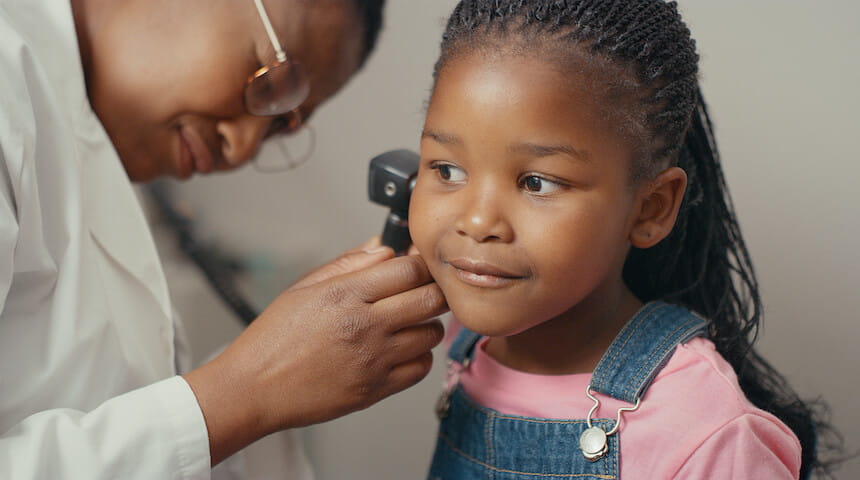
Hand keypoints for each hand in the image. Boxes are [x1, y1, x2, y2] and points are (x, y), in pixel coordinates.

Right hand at [183, 244, 446, 464]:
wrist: (253, 388)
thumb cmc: (273, 338)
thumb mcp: (303, 287)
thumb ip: (349, 264)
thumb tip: (384, 247)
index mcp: (345, 294)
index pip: (410, 269)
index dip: (421, 263)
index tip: (420, 265)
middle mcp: (365, 325)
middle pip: (431, 299)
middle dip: (434, 290)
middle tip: (424, 290)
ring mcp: (373, 360)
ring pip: (431, 334)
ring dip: (426, 324)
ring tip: (407, 322)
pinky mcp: (375, 389)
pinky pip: (421, 368)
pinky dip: (418, 356)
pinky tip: (400, 349)